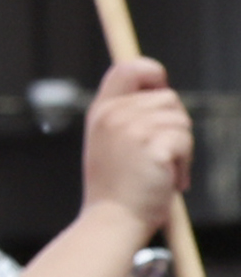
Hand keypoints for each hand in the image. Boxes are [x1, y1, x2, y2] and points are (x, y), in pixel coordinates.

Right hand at [81, 57, 189, 239]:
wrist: (113, 219)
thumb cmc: (115, 187)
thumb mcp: (108, 141)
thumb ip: (126, 115)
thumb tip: (163, 94)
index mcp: (102, 109)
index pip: (128, 68)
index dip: (152, 71)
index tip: (160, 89)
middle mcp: (115, 113)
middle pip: (167, 97)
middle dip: (174, 125)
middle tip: (162, 154)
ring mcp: (132, 128)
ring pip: (180, 120)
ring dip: (181, 148)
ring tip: (163, 170)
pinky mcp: (153, 146)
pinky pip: (185, 141)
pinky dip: (184, 164)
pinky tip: (168, 180)